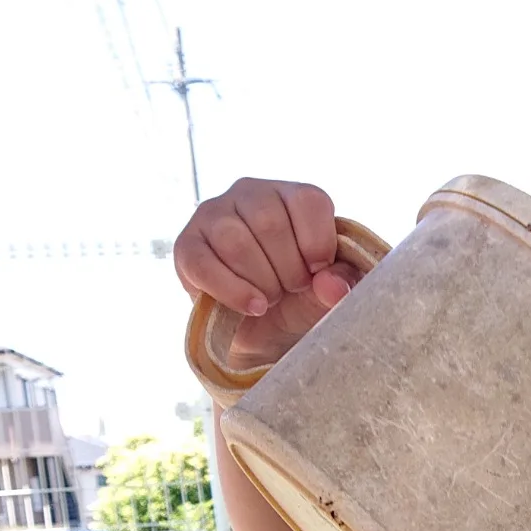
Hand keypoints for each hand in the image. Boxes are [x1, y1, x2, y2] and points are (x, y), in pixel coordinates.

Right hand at [173, 178, 362, 368]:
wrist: (264, 337)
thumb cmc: (300, 303)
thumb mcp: (331, 294)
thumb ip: (343, 283)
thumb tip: (331, 284)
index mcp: (292, 196)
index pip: (308, 201)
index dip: (318, 246)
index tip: (316, 273)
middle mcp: (250, 193)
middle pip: (269, 222)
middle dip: (288, 270)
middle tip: (291, 290)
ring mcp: (213, 215)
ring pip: (235, 241)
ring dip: (260, 281)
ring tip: (270, 299)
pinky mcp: (187, 245)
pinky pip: (203, 264)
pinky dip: (231, 291)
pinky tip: (252, 307)